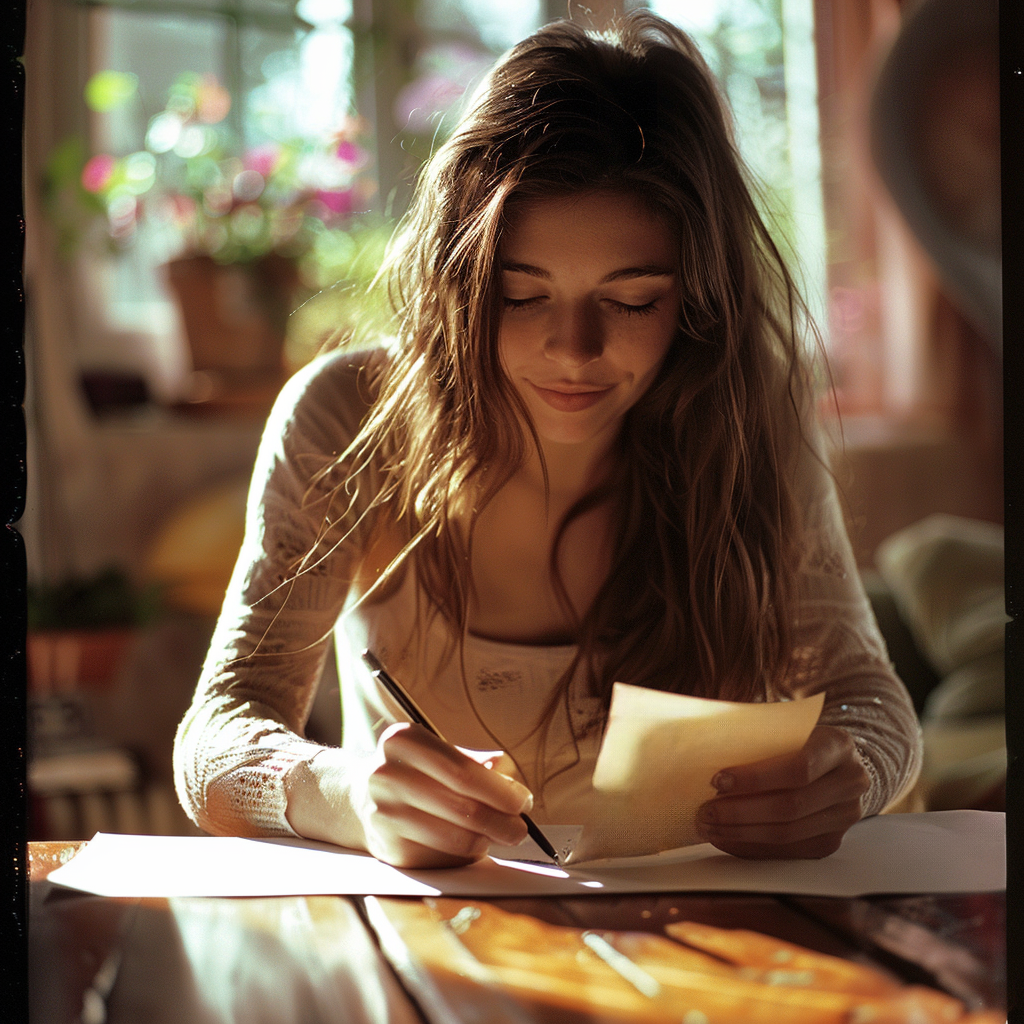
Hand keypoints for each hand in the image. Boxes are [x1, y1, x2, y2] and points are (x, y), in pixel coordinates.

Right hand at [353, 722, 532, 868]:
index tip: (523, 801)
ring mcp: (384, 813)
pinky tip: (470, 843)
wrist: (358, 797)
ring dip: (487, 840)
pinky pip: (442, 857)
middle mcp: (387, 775)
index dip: (500, 790)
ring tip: (498, 835)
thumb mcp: (437, 751)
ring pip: (455, 837)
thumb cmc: (414, 771)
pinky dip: (465, 854)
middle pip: (462, 806)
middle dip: (502, 821)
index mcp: (403, 740)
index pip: (463, 771)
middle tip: (521, 829)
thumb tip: (509, 778)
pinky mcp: (388, 848)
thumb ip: (475, 761)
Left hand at [695, 725, 869, 858]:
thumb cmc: (798, 741)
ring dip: (742, 833)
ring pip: (788, 833)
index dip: (756, 777)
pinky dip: (752, 846)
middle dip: (741, 811)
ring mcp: (845, 816)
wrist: (834, 763)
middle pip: (792, 806)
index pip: (799, 767)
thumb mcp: (786, 730)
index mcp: (839, 745)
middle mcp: (850, 782)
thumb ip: (759, 741)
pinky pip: (788, 851)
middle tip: (706, 810)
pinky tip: (727, 838)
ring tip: (710, 827)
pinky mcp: (832, 841)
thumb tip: (705, 757)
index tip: (718, 779)